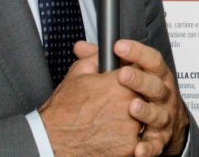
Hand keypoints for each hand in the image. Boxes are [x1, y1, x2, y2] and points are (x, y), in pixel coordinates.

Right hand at [38, 42, 141, 156]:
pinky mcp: (130, 148)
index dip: (133, 76)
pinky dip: (128, 138)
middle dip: (134, 97)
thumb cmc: (64, 110)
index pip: (139, 72)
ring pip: (143, 119)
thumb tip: (107, 51)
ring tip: (113, 121)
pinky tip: (113, 135)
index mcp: (120, 82)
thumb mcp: (78, 73)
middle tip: (117, 104)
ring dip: (134, 119)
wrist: (53, 141)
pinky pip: (138, 140)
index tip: (126, 81)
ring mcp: (132, 128)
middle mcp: (130, 103)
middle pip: (144, 95)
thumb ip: (97, 56)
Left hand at [78, 40, 190, 156]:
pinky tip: (137, 148)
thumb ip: (105, 61)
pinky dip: (147, 148)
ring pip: (158, 114)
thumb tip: (80, 47)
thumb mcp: (131, 74)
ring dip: (146, 112)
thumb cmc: (143, 93)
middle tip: (122, 75)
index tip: (118, 47)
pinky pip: (156, 145)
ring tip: (132, 107)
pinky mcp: (160, 140)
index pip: (151, 59)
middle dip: (140, 80)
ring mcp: (164, 117)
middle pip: (156, 85)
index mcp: (157, 75)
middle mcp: (163, 95)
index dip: (137, 52)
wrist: (167, 123)